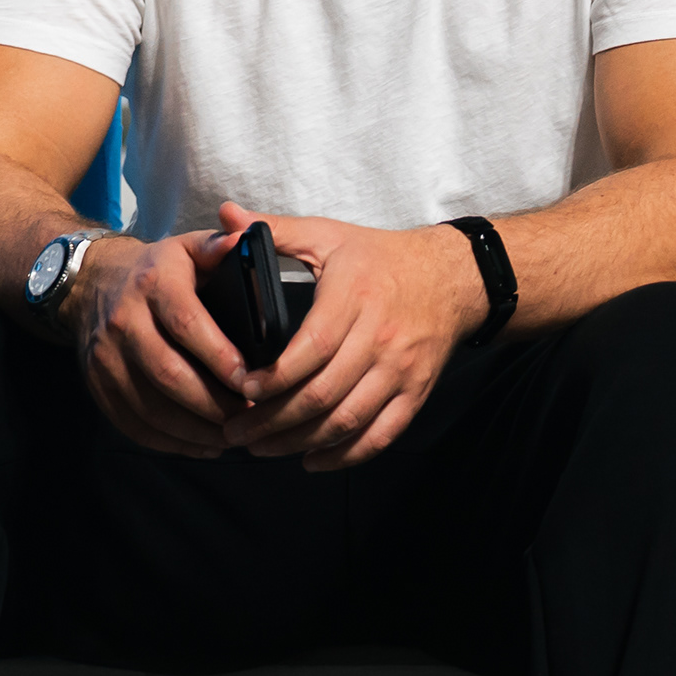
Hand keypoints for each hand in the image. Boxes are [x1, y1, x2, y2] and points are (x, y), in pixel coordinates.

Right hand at [67, 230, 248, 456]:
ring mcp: (105, 355)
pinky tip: (203, 446)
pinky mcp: (96, 383)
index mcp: (154, 283)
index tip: (253, 381)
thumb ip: (219, 246)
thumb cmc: (159, 269)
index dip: (220, 357)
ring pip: (150, 405)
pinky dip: (169, 442)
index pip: (187, 324)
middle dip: (213, 403)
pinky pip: (131, 422)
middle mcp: (124, 320)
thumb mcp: (188, 247)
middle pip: (168, 373)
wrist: (91, 281)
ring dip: (195, 429)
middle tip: (251, 417)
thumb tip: (245, 237)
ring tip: (234, 438)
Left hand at [211, 204, 489, 471]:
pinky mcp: (416, 391)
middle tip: (234, 431)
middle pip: (324, 393)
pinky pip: (381, 434)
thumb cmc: (380, 258)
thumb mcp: (328, 235)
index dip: (273, 376)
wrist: (452, 278)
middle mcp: (382, 336)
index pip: (312, 347)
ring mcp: (402, 368)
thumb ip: (273, 229)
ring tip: (261, 449)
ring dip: (300, 442)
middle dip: (273, 420)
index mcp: (355, 295)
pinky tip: (312, 460)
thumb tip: (223, 216)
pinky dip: (345, 455)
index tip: (240, 387)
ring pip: (348, 420)